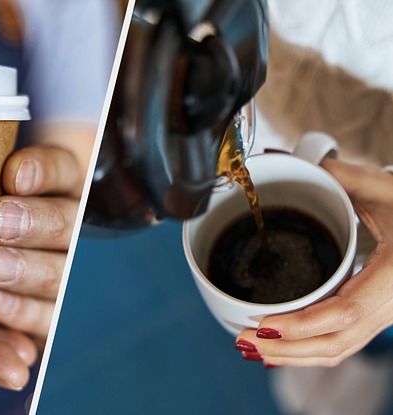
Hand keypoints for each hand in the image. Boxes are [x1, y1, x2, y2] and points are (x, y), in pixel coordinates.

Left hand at [0, 145, 83, 341]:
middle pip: (66, 223)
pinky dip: (20, 311)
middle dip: (33, 222)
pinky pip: (45, 318)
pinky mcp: (50, 314)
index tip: (12, 174)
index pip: (62, 170)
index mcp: (59, 187)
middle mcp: (67, 228)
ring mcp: (63, 273)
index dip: (43, 171)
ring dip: (26, 269)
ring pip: (58, 272)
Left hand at [236, 158, 392, 366]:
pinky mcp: (376, 318)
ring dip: (292, 356)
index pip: (345, 312)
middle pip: (336, 343)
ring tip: (251, 348)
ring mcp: (385, 316)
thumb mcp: (384, 189)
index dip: (302, 325)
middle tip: (243, 341)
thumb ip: (343, 176)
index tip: (263, 326)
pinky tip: (280, 347)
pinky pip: (342, 344)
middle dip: (286, 349)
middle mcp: (391, 304)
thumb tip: (298, 162)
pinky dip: (307, 350)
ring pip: (339, 351)